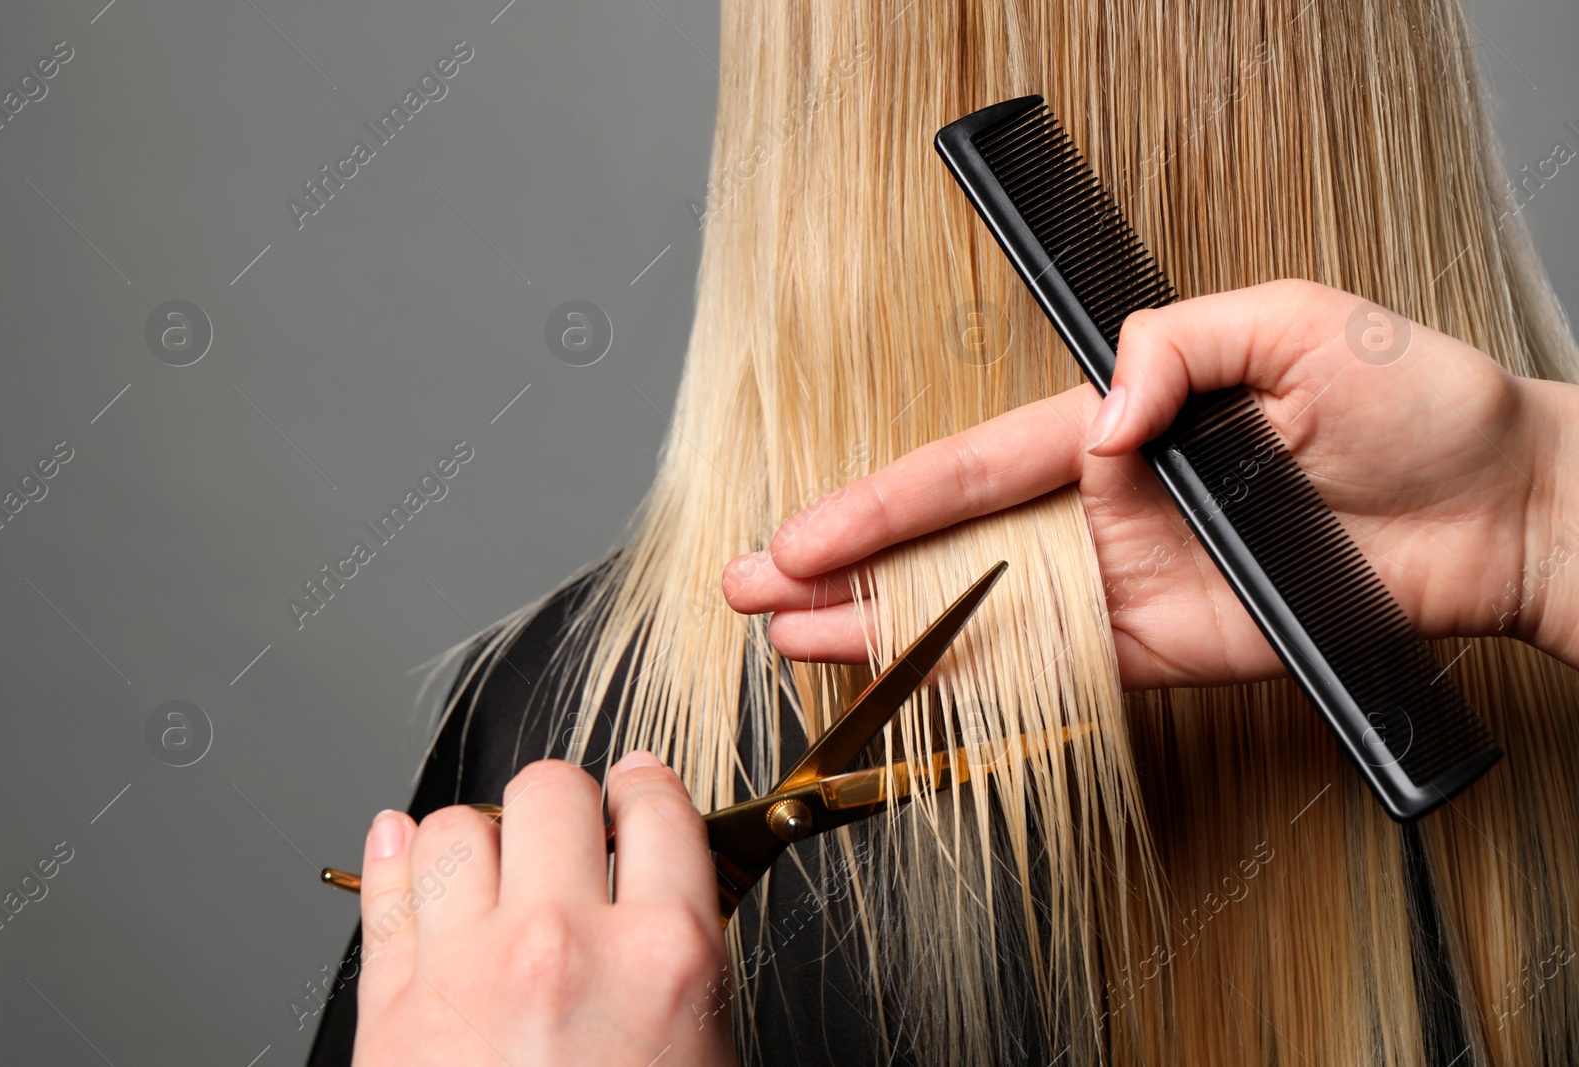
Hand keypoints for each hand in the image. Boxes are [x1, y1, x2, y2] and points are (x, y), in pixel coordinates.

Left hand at [351, 753, 735, 1066]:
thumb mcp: (701, 1058)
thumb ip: (684, 961)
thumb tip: (666, 887)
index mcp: (665, 959)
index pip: (658, 807)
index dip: (648, 790)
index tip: (638, 793)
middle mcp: (563, 945)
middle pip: (551, 789)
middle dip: (565, 805)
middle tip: (571, 836)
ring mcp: (467, 969)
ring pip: (457, 823)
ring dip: (481, 838)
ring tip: (495, 869)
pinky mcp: (391, 1008)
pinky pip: (384, 885)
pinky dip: (393, 857)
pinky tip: (410, 855)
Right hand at [722, 279, 1578, 685]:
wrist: (1502, 508)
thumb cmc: (1415, 401)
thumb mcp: (1294, 322)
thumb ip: (1177, 349)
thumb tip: (1105, 415)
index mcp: (1117, 431)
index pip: (967, 471)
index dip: (877, 506)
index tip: (800, 534)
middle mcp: (1106, 511)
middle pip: (948, 548)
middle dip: (843, 571)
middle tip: (752, 592)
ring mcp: (1130, 588)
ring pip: (983, 619)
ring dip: (888, 635)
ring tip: (797, 647)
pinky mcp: (1172, 655)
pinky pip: (1059, 678)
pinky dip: (983, 691)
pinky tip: (915, 694)